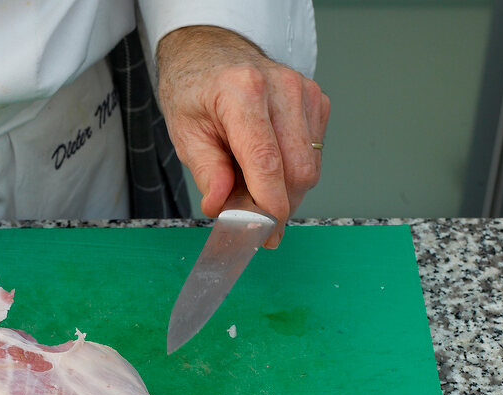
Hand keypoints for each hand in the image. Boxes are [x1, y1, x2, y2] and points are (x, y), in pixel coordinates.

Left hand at [157, 26, 330, 246]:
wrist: (211, 54)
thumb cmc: (195, 90)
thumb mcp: (185, 132)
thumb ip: (206, 171)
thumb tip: (220, 205)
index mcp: (243, 91)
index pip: (267, 161)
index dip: (269, 205)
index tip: (264, 233)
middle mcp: (282, 88)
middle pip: (297, 171)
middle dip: (276, 205)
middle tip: (247, 218)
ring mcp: (305, 93)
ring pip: (309, 168)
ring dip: (283, 190)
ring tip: (250, 185)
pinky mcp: (316, 101)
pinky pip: (312, 155)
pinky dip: (290, 173)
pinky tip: (266, 166)